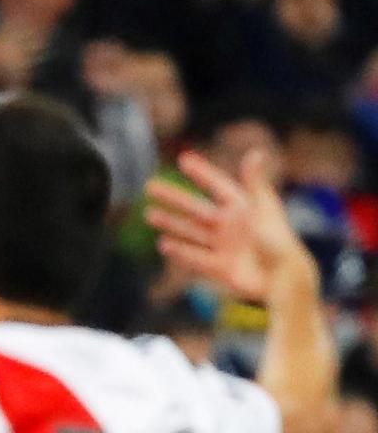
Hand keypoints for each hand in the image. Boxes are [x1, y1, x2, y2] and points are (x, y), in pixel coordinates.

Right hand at [146, 149, 314, 304]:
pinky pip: (195, 257)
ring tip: (149, 214)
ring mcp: (223, 246)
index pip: (218, 186)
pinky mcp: (219, 267)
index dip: (201, 172)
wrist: (283, 280)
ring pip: (191, 231)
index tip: (183, 159)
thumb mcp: (264, 209)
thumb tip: (254, 152)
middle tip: (149, 187)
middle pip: (196, 208)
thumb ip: (254, 182)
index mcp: (243, 208)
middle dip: (173, 197)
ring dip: (171, 222)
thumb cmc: (278, 241)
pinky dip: (180, 251)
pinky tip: (163, 244)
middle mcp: (230, 225)